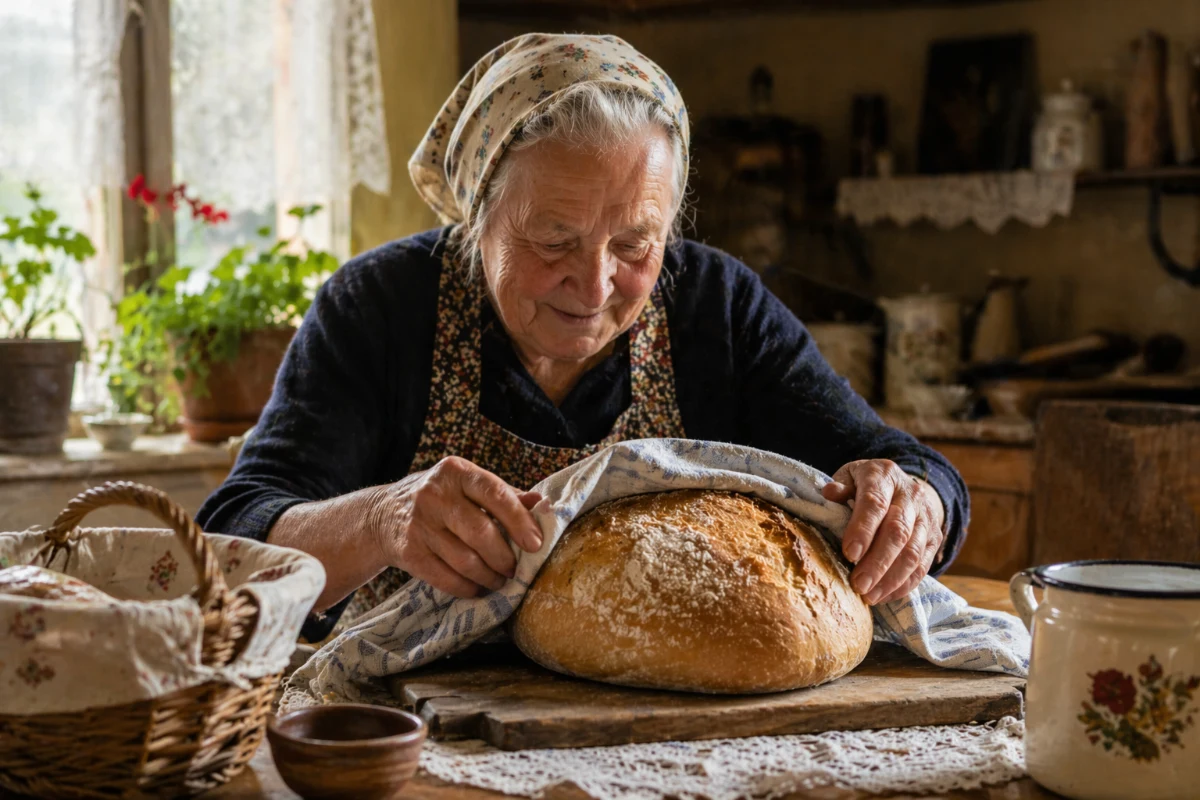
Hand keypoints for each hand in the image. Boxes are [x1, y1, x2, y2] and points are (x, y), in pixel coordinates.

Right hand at [368, 456, 543, 597]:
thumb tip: (542, 504)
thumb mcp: (467, 486)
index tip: (535, 544)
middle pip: (481, 533)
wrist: (382, 515)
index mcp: (456, 472)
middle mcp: (435, 494)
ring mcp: (419, 524)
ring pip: (466, 561)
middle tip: (515, 569)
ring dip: (489, 577)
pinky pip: (446, 579)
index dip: (519, 521)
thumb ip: (504, 495)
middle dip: (504, 558)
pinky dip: (467, 588)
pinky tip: (476, 588)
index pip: (495, 494)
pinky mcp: (408, 552)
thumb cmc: (439, 499)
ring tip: (499, 580)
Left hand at [821, 460, 945, 604]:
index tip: (849, 554)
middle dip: (877, 562)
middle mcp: (910, 494)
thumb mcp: (850, 477)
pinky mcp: (934, 538)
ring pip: (913, 552)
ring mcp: (926, 517)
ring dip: (891, 579)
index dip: (863, 529)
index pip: (876, 503)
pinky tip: (884, 596)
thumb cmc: (865, 485)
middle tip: (858, 584)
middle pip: (898, 532)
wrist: (904, 485)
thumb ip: (840, 488)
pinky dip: (903, 585)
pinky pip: (922, 565)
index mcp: (884, 475)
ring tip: (869, 596)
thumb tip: (828, 493)